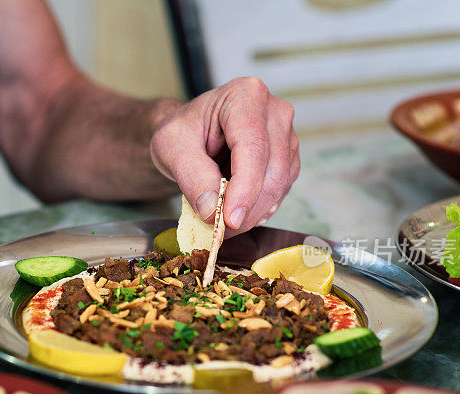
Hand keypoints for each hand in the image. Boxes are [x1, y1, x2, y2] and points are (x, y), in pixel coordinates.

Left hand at [150, 77, 299, 235]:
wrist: (190, 134)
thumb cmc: (182, 133)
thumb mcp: (171, 148)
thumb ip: (191, 175)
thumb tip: (212, 209)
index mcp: (245, 96)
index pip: (253, 148)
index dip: (244, 188)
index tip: (228, 219)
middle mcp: (274, 111)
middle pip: (272, 170)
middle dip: (247, 208)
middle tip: (220, 231)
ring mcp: (286, 135)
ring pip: (280, 185)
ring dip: (253, 212)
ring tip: (222, 222)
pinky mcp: (288, 157)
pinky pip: (281, 190)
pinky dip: (260, 209)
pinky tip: (238, 212)